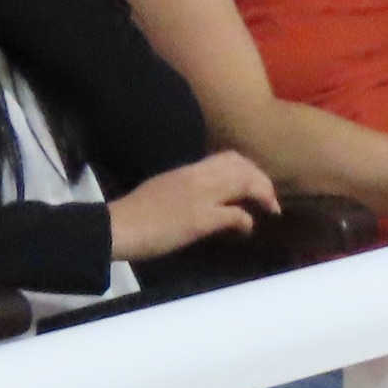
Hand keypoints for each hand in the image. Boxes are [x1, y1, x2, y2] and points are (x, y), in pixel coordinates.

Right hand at [108, 152, 280, 260]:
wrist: (116, 226)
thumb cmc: (134, 214)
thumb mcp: (163, 190)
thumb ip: (185, 189)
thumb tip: (203, 198)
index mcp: (187, 170)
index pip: (227, 157)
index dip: (249, 168)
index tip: (256, 183)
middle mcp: (196, 176)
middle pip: (241, 166)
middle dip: (261, 180)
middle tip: (270, 200)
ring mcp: (199, 196)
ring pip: (244, 183)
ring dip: (262, 195)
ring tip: (269, 210)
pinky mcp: (199, 219)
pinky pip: (234, 214)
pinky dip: (247, 220)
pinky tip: (246, 230)